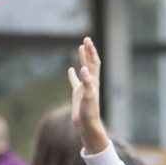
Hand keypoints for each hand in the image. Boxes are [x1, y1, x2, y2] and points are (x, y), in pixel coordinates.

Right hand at [68, 37, 107, 152]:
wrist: (87, 125)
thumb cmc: (89, 112)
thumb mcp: (88, 97)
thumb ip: (86, 83)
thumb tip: (84, 69)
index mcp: (94, 82)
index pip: (94, 63)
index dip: (91, 52)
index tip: (87, 41)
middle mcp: (90, 83)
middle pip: (91, 63)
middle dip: (89, 51)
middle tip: (86, 39)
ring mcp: (84, 88)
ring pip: (83, 70)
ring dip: (82, 59)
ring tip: (80, 48)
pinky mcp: (78, 94)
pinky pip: (74, 82)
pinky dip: (73, 75)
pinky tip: (70, 70)